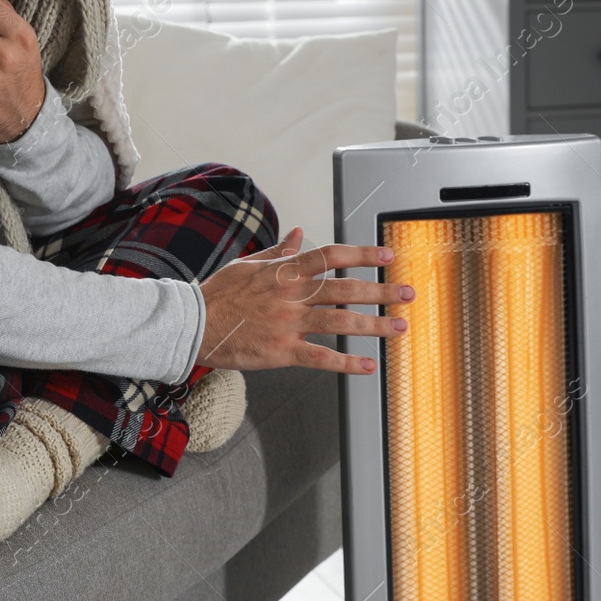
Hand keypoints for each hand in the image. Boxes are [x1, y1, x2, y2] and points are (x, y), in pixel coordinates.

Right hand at [196, 227, 413, 373]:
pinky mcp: (282, 351)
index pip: (331, 256)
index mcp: (285, 271)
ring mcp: (288, 323)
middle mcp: (291, 295)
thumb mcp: (247, 264)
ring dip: (374, 325)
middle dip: (381, 290)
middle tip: (407, 293)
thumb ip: (278, 251)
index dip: (362, 254)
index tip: (386, 254)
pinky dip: (347, 363)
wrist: (194, 325)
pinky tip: (368, 366)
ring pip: (340, 322)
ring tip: (399, 327)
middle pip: (346, 289)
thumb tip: (298, 234)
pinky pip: (320, 357)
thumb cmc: (219, 294)